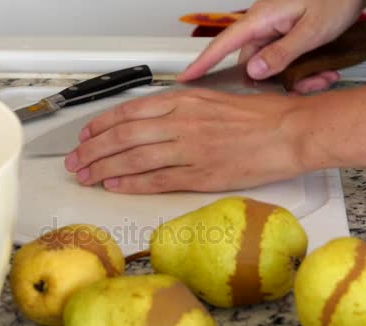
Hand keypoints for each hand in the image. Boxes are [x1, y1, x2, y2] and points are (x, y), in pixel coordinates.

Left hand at [64, 89, 307, 193]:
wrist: (290, 132)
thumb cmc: (258, 116)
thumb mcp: (212, 99)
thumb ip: (179, 108)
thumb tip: (149, 122)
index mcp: (184, 100)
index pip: (129, 111)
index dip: (101, 124)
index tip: (86, 134)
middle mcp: (182, 122)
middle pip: (124, 135)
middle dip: (92, 148)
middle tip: (75, 159)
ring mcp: (190, 149)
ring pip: (134, 158)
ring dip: (104, 167)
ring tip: (85, 175)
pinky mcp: (201, 175)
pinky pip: (157, 180)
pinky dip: (131, 183)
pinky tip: (114, 185)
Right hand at [178, 0, 365, 93]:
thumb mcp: (312, 29)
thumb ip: (282, 53)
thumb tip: (254, 71)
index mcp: (261, 19)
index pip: (222, 44)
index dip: (202, 64)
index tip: (185, 78)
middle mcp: (263, 25)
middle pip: (253, 64)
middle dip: (278, 82)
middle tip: (309, 84)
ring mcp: (274, 30)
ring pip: (272, 66)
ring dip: (296, 77)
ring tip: (323, 74)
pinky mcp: (285, 34)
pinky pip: (283, 59)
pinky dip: (301, 69)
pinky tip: (322, 68)